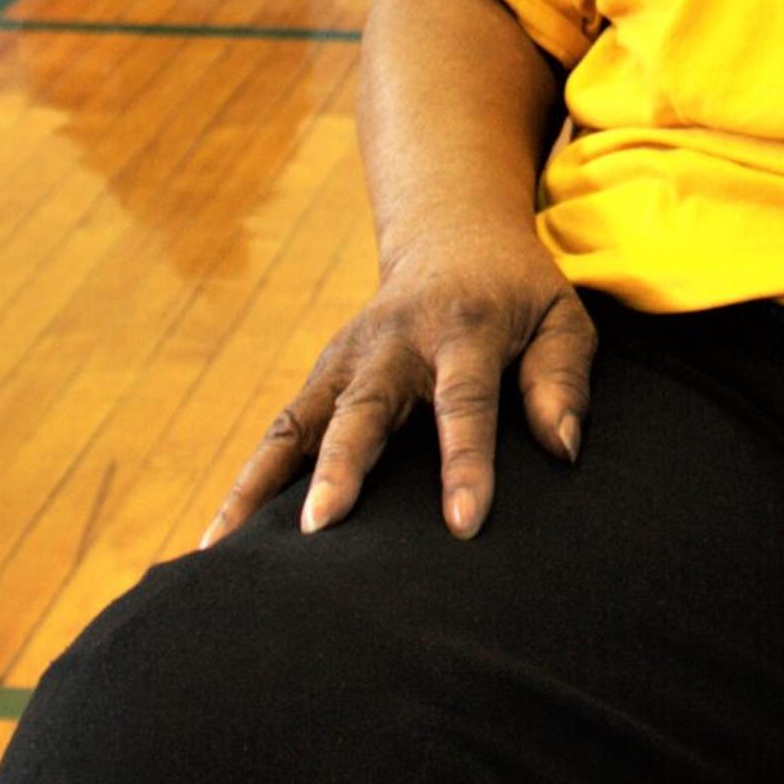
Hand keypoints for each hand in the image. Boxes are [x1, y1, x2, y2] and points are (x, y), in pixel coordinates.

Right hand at [202, 227, 594, 546]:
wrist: (454, 237)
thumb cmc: (519, 294)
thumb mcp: (562, 317)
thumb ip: (563, 377)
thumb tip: (562, 448)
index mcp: (464, 327)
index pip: (465, 401)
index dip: (465, 462)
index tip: (462, 524)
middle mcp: (394, 342)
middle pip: (364, 409)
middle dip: (342, 467)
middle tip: (321, 525)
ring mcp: (347, 357)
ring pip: (299, 420)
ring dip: (264, 480)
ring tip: (229, 546)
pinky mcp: (321, 376)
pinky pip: (279, 431)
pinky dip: (248, 481)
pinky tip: (220, 538)